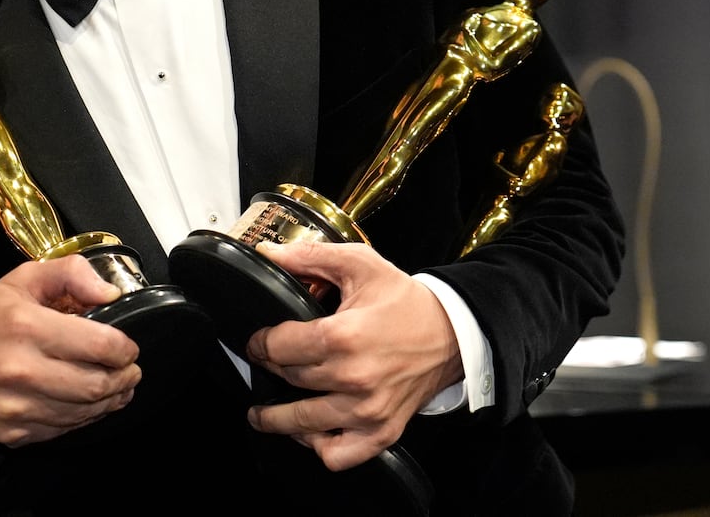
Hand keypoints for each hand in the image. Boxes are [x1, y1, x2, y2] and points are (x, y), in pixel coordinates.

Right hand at [0, 255, 139, 450]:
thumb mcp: (22, 279)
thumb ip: (70, 273)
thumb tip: (110, 292)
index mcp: (25, 326)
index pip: (99, 345)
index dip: (124, 348)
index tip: (129, 347)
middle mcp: (20, 370)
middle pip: (97, 384)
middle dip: (125, 377)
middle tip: (130, 369)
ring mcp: (16, 407)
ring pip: (84, 411)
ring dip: (111, 400)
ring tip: (119, 386)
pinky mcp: (14, 432)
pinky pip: (64, 429)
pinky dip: (85, 417)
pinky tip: (90, 402)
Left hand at [243, 241, 463, 470]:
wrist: (452, 332)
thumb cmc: (405, 301)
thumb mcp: (360, 264)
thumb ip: (309, 256)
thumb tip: (268, 253)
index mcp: (343, 335)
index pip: (278, 347)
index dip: (259, 343)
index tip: (257, 342)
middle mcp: (353, 378)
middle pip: (288, 379)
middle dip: (270, 370)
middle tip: (266, 364)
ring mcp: (368, 411)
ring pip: (302, 424)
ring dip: (276, 418)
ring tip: (263, 414)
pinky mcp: (382, 432)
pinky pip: (337, 455)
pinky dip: (318, 447)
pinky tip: (309, 432)